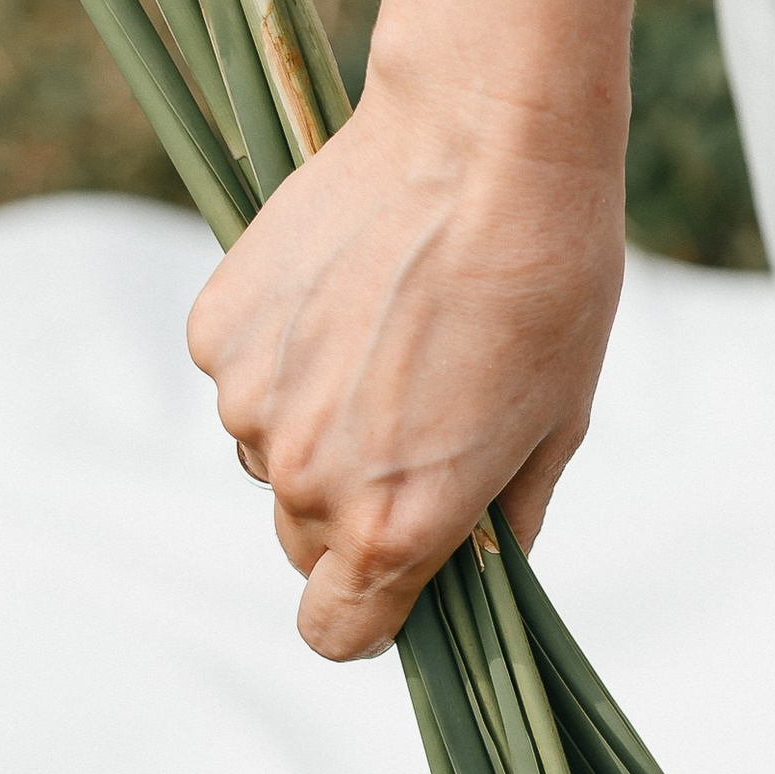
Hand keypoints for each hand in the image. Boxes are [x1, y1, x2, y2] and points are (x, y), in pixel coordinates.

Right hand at [185, 65, 624, 661]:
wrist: (482, 140)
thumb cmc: (546, 284)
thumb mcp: (557, 425)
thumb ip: (503, 523)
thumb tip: (478, 569)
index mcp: (392, 525)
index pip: (335, 633)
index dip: (370, 616)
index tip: (401, 576)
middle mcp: (307, 478)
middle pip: (306, 541)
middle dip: (354, 507)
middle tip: (419, 421)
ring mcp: (249, 400)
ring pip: (270, 453)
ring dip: (315, 422)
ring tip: (389, 337)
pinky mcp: (218, 328)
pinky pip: (244, 376)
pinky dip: (282, 354)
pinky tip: (346, 292)